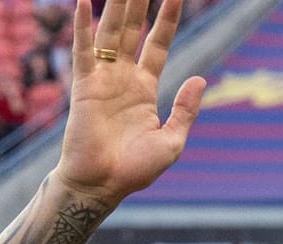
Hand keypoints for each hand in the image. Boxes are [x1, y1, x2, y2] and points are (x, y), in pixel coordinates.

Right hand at [57, 0, 205, 206]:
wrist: (102, 186)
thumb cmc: (135, 170)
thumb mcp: (171, 141)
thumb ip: (185, 110)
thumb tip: (200, 79)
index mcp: (145, 87)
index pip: (158, 42)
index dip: (168, 17)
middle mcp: (123, 76)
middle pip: (134, 28)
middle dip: (139, 0)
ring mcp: (103, 77)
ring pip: (111, 30)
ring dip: (116, 4)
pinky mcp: (84, 85)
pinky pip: (83, 51)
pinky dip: (82, 26)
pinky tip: (83, 2)